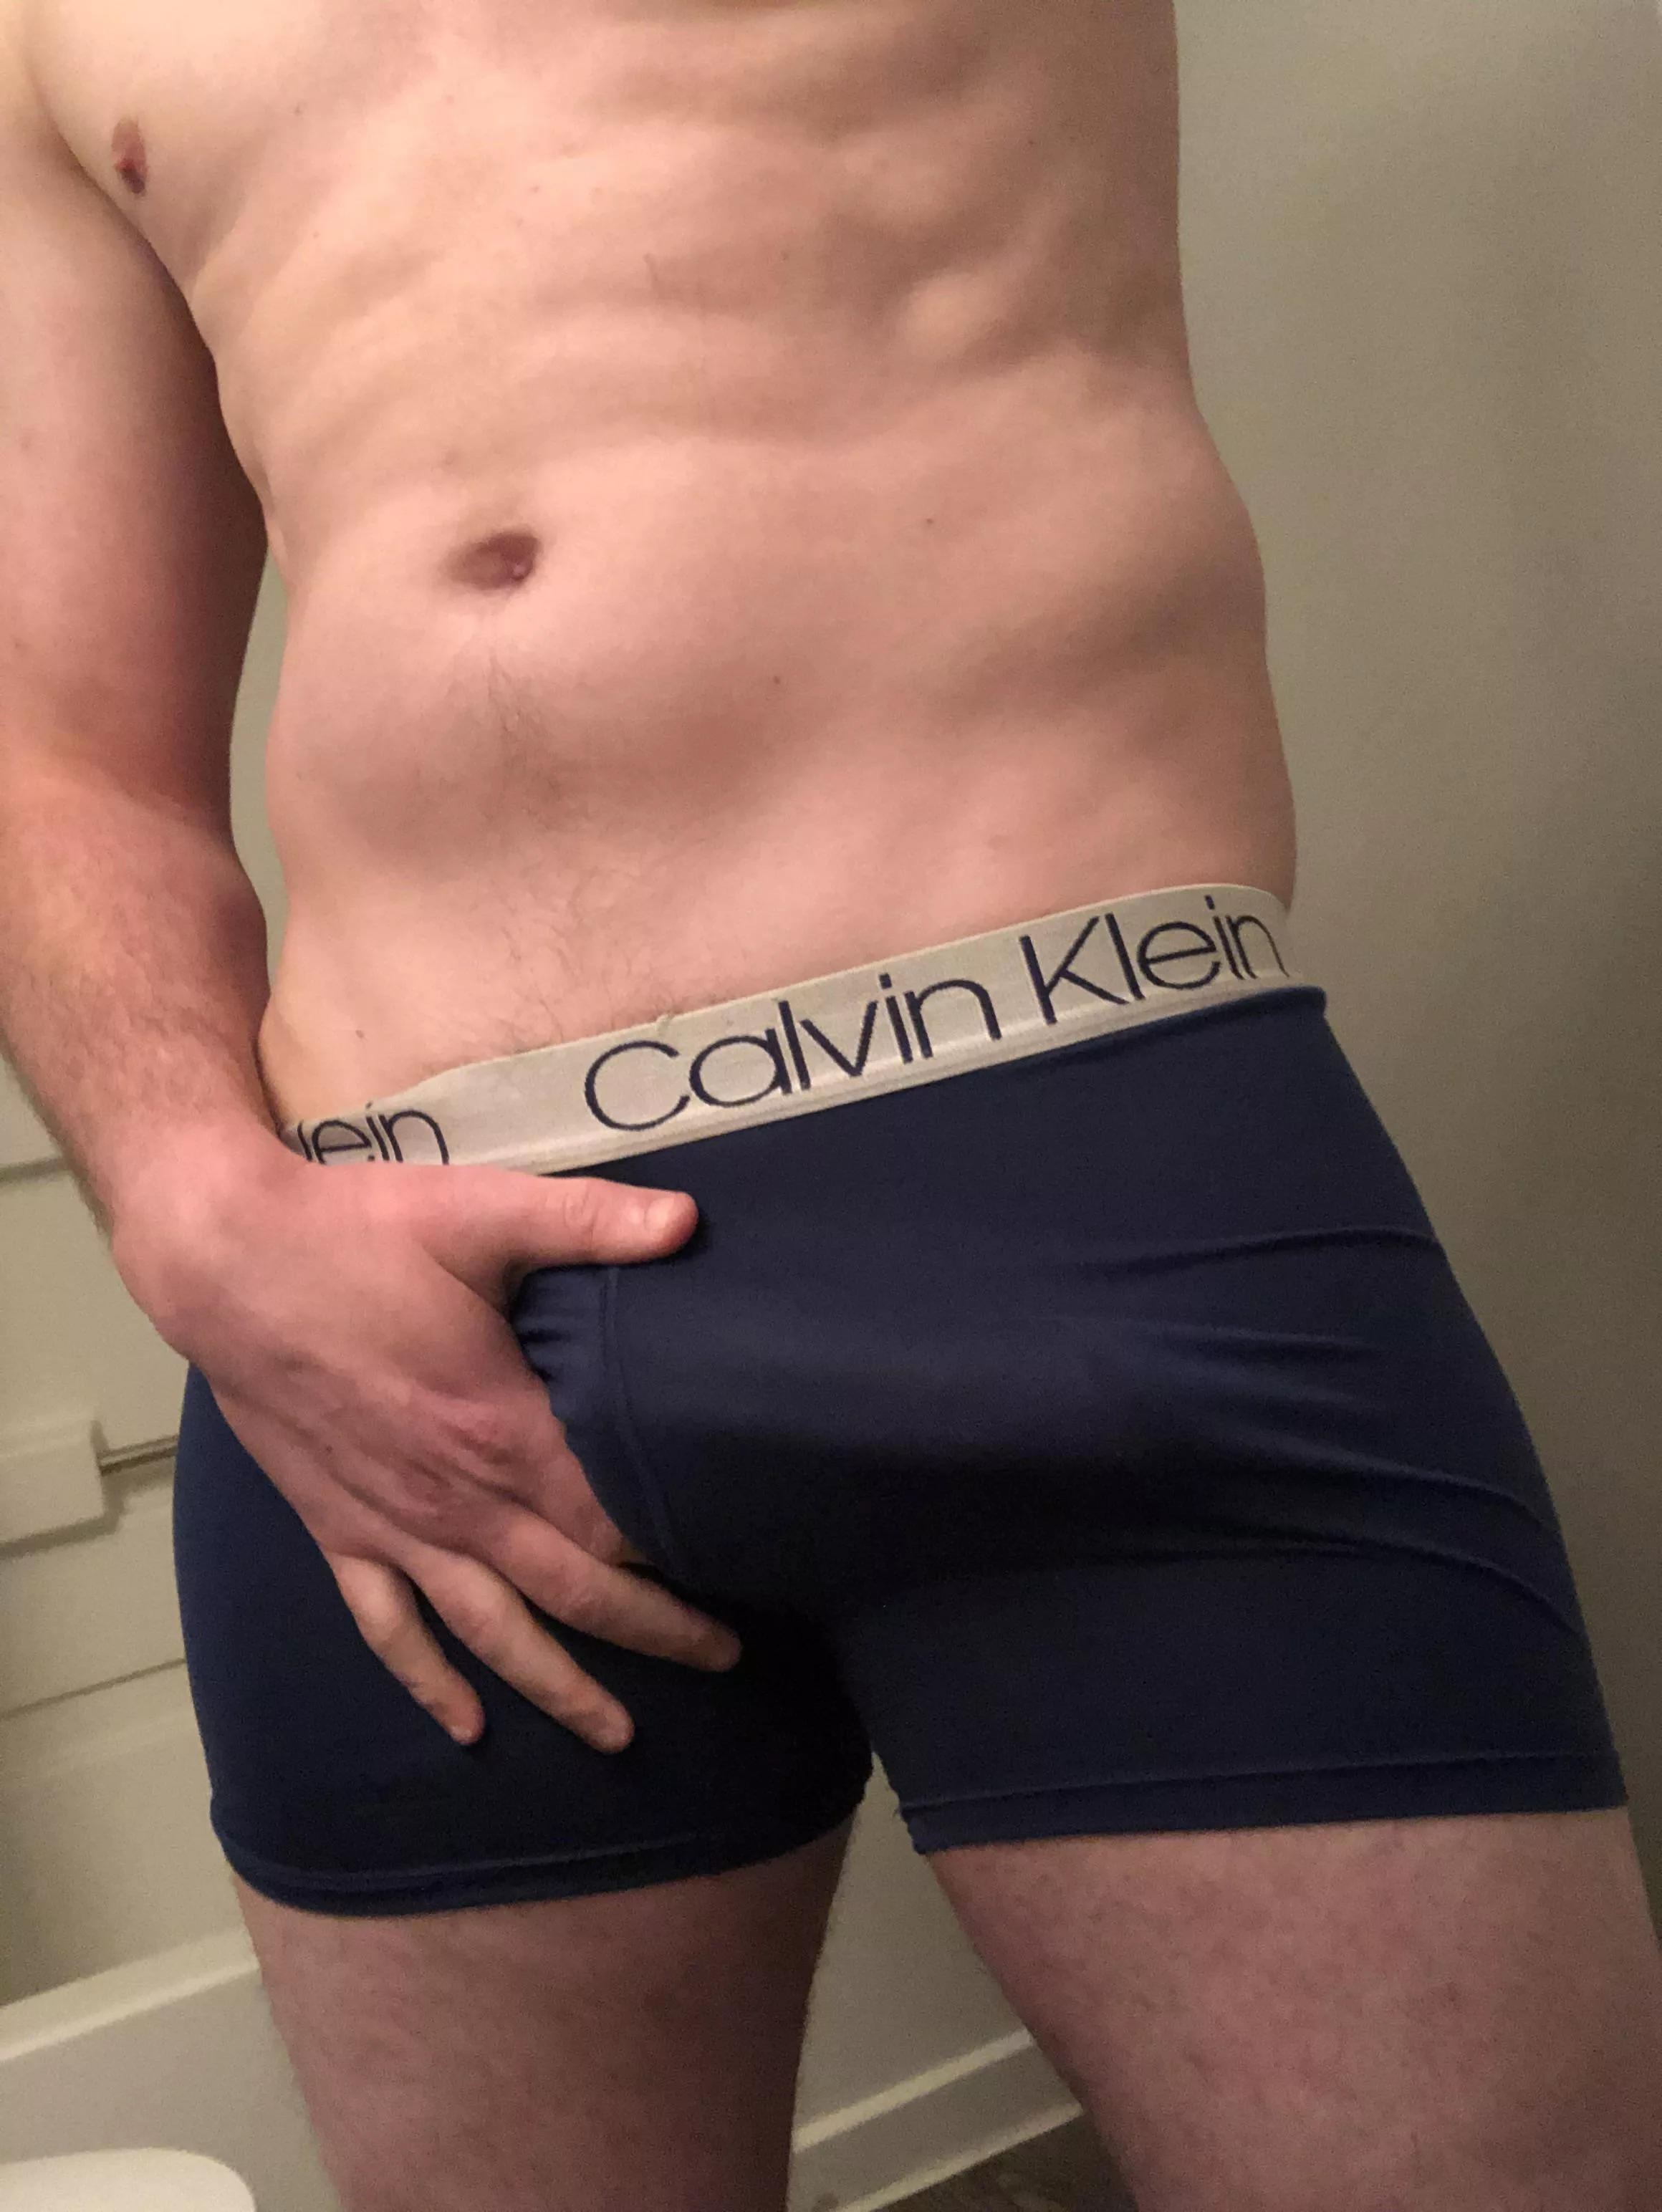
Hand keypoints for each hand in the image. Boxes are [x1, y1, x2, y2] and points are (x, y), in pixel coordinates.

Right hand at [115, 1136, 739, 1751]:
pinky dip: (429, 1683)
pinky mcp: (338, 1531)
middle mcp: (455, 1502)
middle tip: (724, 1658)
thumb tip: (691, 1219)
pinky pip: (388, 1630)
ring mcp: (394, 1528)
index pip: (612, 1519)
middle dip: (655, 1632)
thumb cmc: (358, 1236)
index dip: (676, 1551)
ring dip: (559, 1689)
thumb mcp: (483, 1212)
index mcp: (502, 1431)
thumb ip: (592, 1220)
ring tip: (617, 1736)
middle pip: (574, 1592)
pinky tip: (465, 1727)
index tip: (736, 1564)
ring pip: (492, 1633)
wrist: (227, 1263)